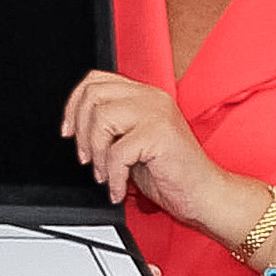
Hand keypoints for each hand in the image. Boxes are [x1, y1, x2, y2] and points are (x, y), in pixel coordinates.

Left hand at [61, 70, 245, 220]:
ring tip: (107, 174)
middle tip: (87, 159)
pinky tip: (119, 188)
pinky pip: (117, 152)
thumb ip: (113, 128)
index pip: (96, 80)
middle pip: (94, 95)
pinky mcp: (159, 134)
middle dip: (81, 132)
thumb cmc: (174, 174)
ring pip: (101, 119)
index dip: (74, 104)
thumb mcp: (134, 144)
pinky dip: (113, 177)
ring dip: (96, 154)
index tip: (69, 131)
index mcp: (145, 95)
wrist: (206, 195)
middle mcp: (151, 98)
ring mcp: (156, 113)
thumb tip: (77, 126)